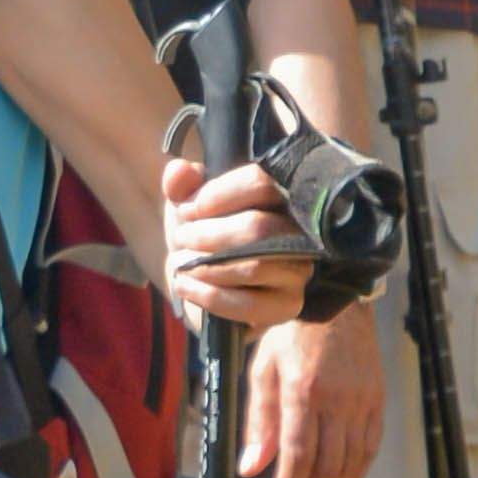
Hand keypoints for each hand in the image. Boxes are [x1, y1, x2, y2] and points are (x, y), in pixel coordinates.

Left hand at [162, 147, 314, 331]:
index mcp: (278, 197)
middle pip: (258, 227)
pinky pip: (250, 304)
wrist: (201, 285)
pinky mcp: (287, 306)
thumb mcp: (186, 206)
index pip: (261, 183)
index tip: (187, 209)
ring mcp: (298, 270)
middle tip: (181, 239)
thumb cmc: (201, 238)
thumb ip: (181, 184)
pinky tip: (184, 286)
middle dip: (208, 234)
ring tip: (180, 263)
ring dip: (205, 265)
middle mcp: (298, 231)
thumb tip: (179, 171)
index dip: (219, 195)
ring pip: (254, 265)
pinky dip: (208, 295)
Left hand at [243, 309, 383, 477]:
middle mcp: (337, 400)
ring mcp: (362, 402)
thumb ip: (259, 421)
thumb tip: (252, 467)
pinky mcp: (377, 401)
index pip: (298, 456)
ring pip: (351, 463)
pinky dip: (354, 472)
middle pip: (327, 468)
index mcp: (303, 391)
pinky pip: (369, 448)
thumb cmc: (291, 334)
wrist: (334, 301)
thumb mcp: (264, 370)